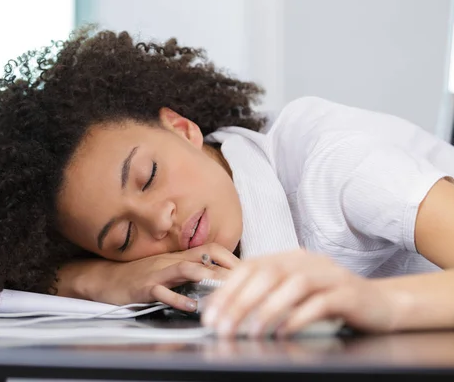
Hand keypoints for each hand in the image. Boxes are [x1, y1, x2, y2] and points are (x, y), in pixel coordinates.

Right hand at [93, 243, 238, 311]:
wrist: (105, 279)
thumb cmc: (138, 276)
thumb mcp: (166, 269)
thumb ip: (189, 271)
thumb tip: (216, 279)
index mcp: (178, 256)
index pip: (211, 249)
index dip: (231, 258)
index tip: (249, 271)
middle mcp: (170, 261)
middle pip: (204, 258)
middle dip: (226, 269)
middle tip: (246, 282)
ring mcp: (157, 273)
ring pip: (185, 269)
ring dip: (205, 277)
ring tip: (222, 288)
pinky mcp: (144, 287)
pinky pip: (161, 291)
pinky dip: (177, 298)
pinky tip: (190, 306)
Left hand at [202, 250, 399, 336]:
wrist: (380, 304)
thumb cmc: (331, 301)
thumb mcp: (294, 293)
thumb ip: (266, 295)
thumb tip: (226, 311)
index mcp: (290, 258)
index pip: (250, 267)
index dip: (227, 289)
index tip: (211, 314)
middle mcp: (307, 261)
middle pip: (267, 274)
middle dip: (240, 302)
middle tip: (224, 327)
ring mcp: (329, 275)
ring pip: (293, 285)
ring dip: (268, 310)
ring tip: (252, 332)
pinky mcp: (348, 293)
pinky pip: (320, 303)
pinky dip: (299, 317)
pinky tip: (285, 332)